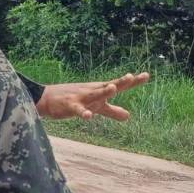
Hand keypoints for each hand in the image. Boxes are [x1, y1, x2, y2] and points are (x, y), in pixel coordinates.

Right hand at [36, 72, 150, 121]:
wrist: (46, 98)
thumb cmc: (73, 100)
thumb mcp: (96, 107)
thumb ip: (112, 111)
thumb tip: (128, 116)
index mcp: (100, 90)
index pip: (119, 85)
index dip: (133, 82)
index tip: (146, 75)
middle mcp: (92, 91)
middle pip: (108, 86)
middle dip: (119, 82)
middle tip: (130, 77)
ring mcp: (81, 98)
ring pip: (94, 95)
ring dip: (103, 91)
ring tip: (112, 87)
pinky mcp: (70, 105)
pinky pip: (77, 110)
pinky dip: (82, 112)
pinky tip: (88, 116)